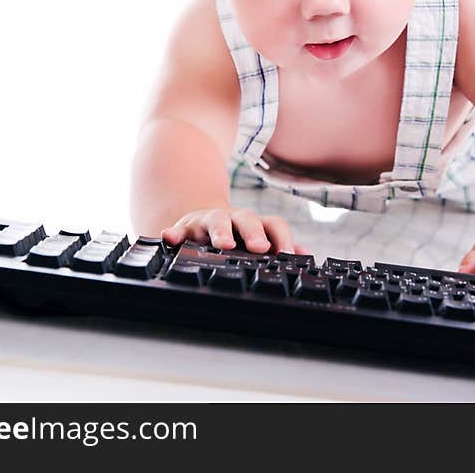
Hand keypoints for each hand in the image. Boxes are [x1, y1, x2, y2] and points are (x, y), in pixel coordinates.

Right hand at [161, 207, 310, 255]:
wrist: (204, 220)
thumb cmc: (236, 235)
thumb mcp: (257, 239)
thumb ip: (279, 246)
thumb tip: (304, 255)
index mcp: (254, 224)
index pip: (272, 224)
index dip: (281, 237)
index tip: (286, 253)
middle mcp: (234, 219)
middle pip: (247, 220)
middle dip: (254, 232)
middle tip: (260, 247)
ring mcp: (209, 221)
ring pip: (216, 221)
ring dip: (220, 231)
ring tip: (223, 244)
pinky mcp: (185, 228)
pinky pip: (178, 230)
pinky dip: (174, 233)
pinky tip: (169, 238)